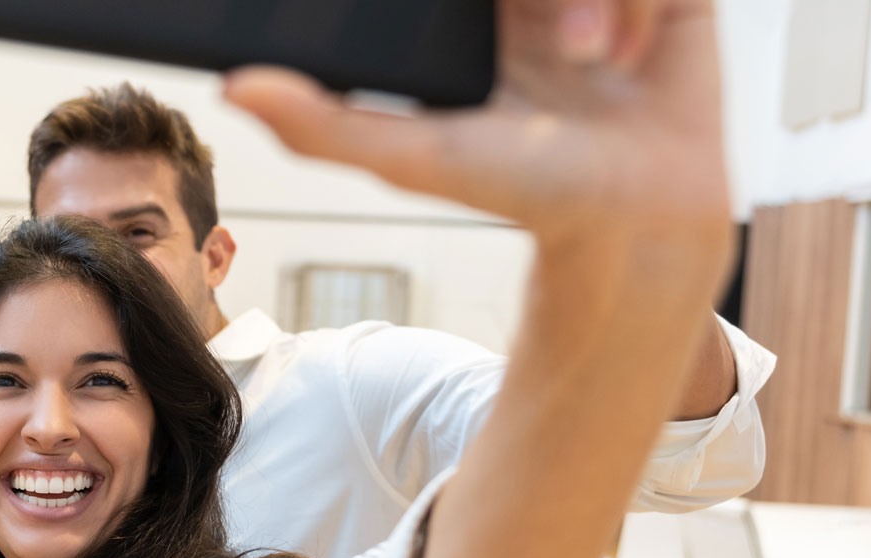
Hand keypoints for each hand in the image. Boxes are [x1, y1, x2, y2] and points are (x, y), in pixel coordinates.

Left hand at [224, 0, 730, 258]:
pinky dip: (634, 3)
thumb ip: (323, 124)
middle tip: (547, 42)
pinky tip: (627, 53)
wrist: (633, 222)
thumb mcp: (412, 157)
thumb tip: (236, 90)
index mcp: (472, 8)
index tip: (488, 12)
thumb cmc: (524, 191)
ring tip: (584, 57)